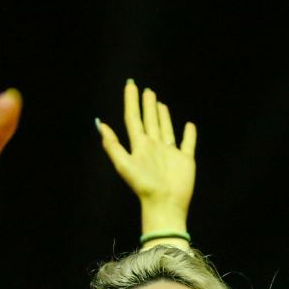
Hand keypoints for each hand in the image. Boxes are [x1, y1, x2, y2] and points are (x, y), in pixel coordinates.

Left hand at [95, 79, 196, 242]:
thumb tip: (100, 124)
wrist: (165, 204)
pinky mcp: (185, 160)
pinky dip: (189, 134)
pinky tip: (189, 125)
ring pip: (165, 129)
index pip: (133, 118)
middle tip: (146, 90)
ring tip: (160, 103)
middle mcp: (154, 147)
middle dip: (147, 105)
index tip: (130, 85)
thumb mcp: (124, 164)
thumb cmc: (144, 186)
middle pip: (149, 121)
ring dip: (163, 116)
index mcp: (139, 146)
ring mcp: (169, 153)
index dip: (131, 101)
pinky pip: (187, 143)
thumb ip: (112, 145)